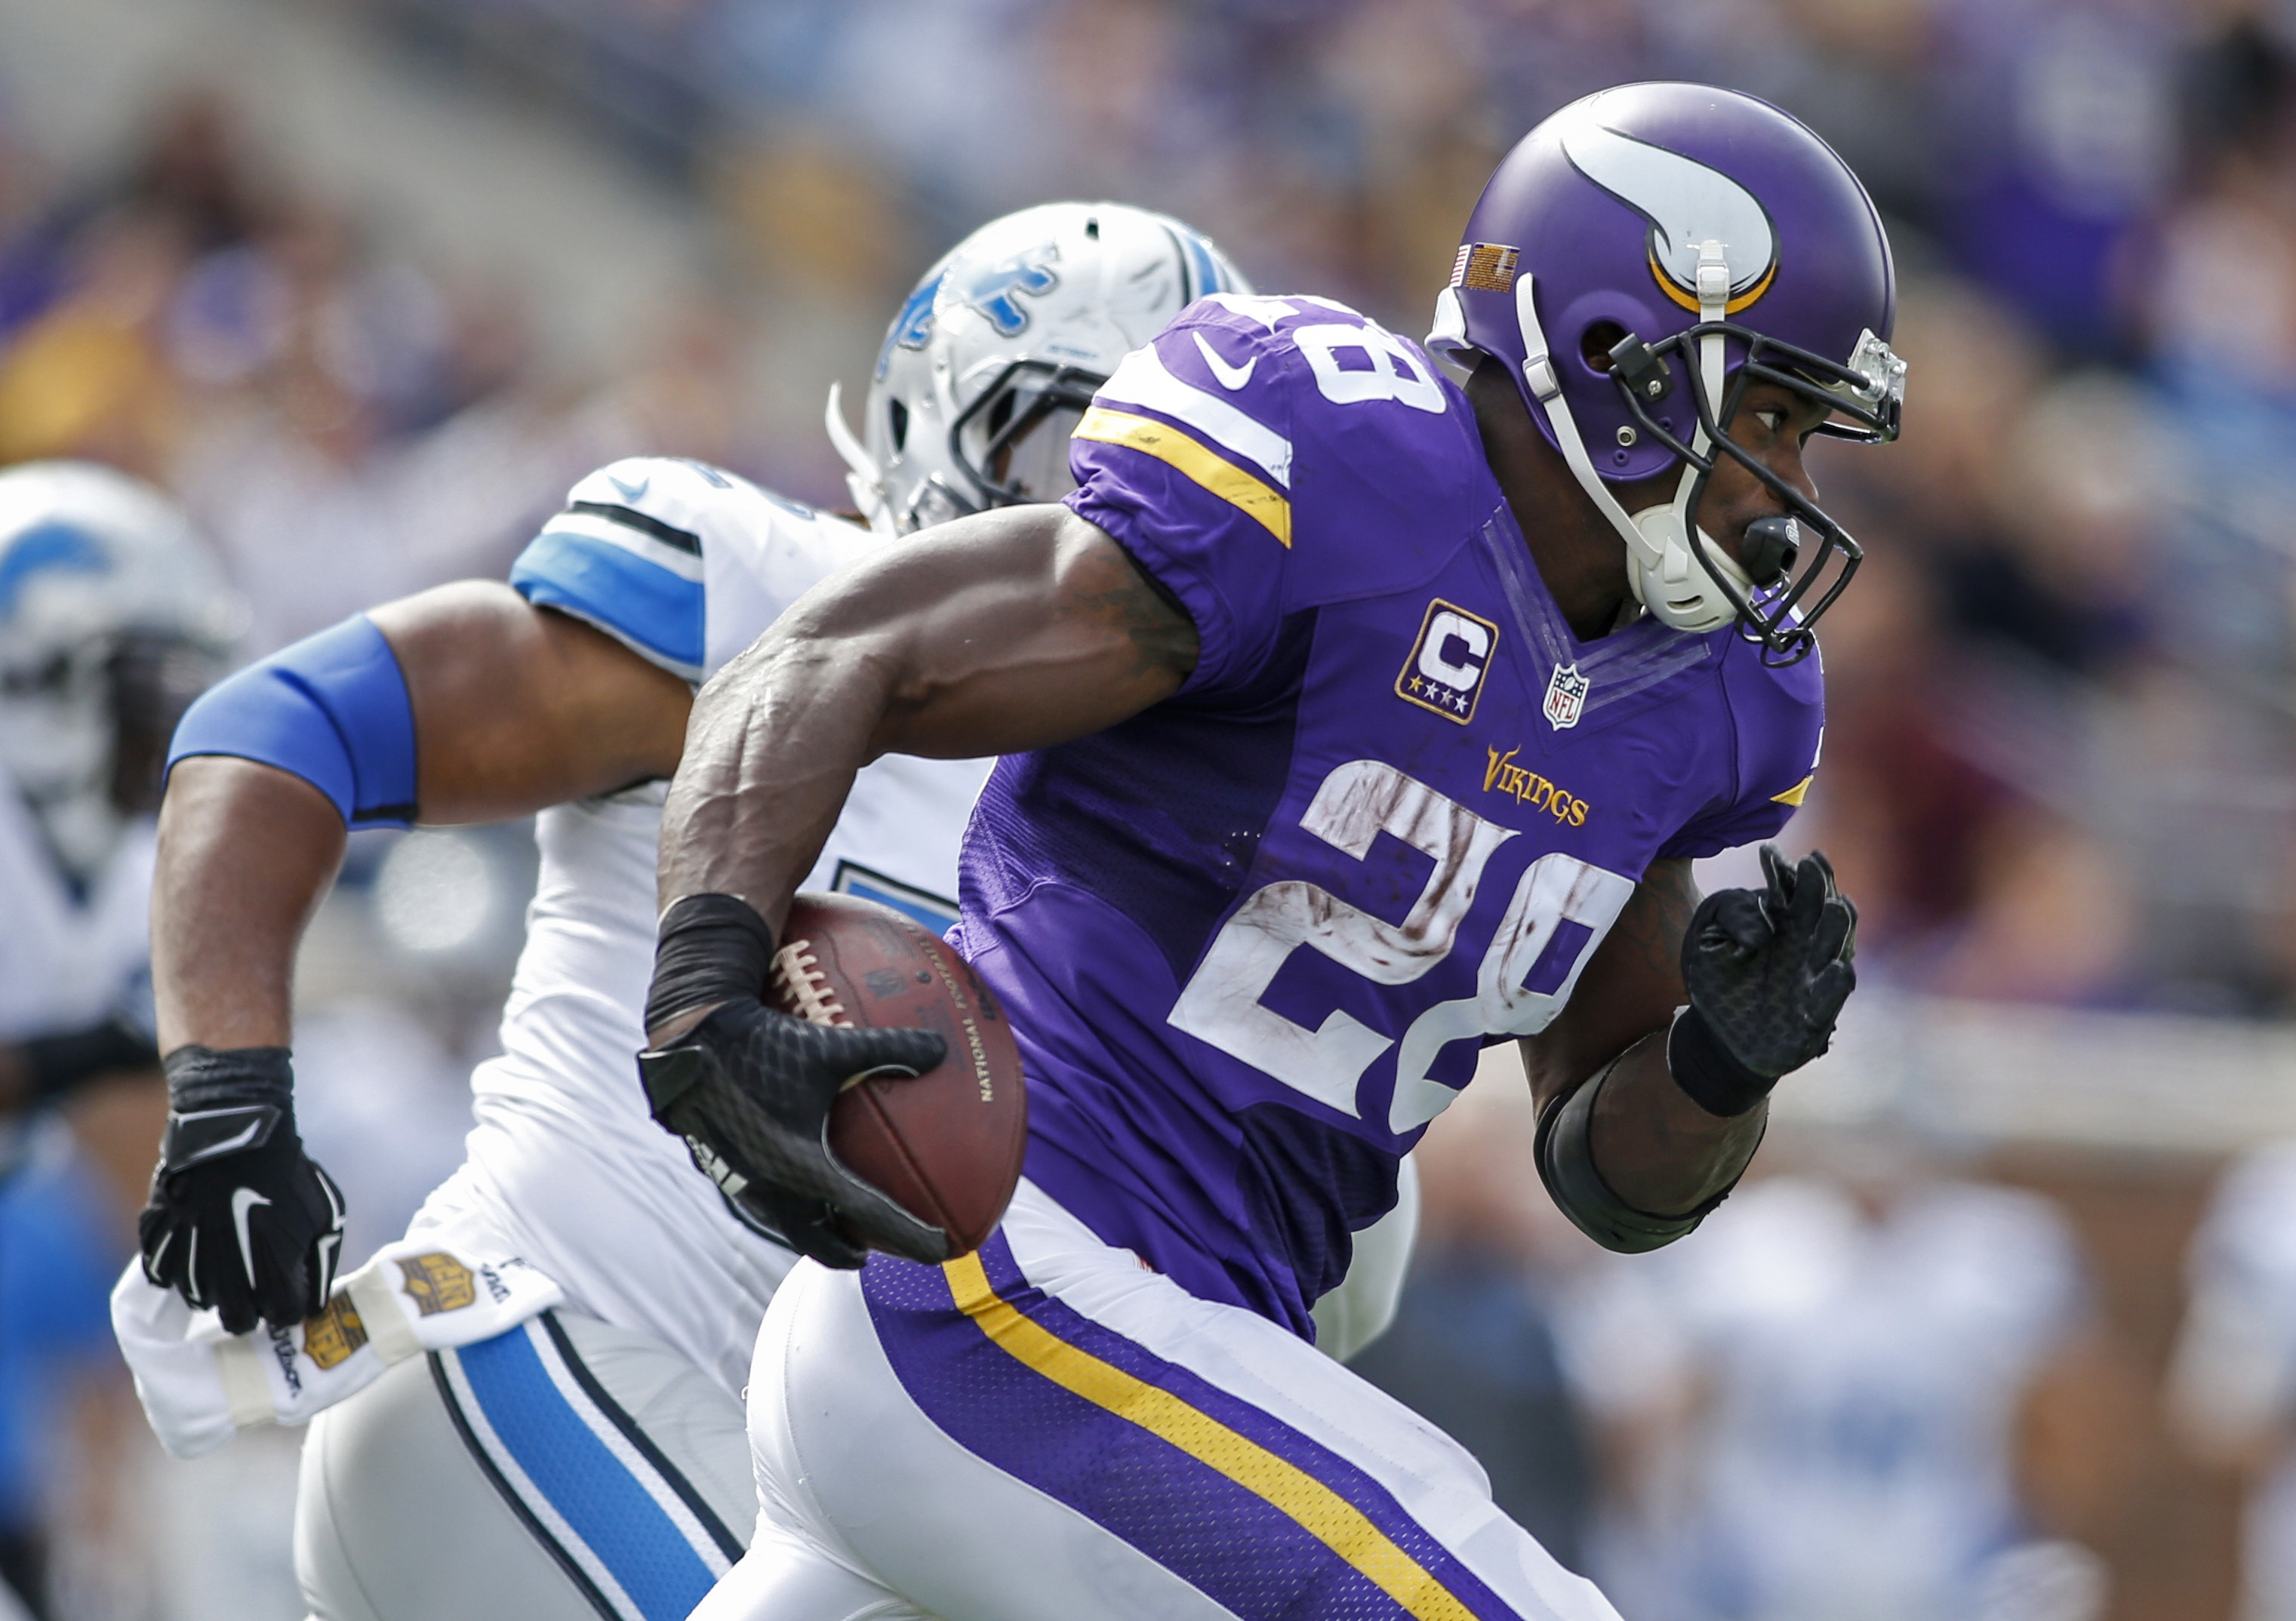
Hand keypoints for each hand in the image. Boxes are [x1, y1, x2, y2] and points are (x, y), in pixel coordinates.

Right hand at [138, 1047, 345, 1334]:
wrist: (238, 1138)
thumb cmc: (290, 1177)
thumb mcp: (326, 1216)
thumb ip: (322, 1263)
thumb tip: (315, 1300)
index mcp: (274, 1277)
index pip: (284, 1318)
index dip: (291, 1306)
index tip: (291, 1291)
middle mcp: (230, 1281)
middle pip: (238, 1322)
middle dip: (251, 1311)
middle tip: (258, 1289)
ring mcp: (191, 1264)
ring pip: (201, 1299)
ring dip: (216, 1286)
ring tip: (229, 1257)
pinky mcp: (162, 1245)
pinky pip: (165, 1275)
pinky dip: (180, 1266)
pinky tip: (197, 1245)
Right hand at [639, 997, 948, 1267]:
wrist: (689, 1042)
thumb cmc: (763, 1044)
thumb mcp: (830, 1046)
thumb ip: (890, 1048)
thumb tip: (941, 1048)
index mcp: (806, 1169)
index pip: (870, 1217)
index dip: (910, 1237)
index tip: (942, 1250)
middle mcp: (775, 1189)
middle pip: (823, 1243)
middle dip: (855, 1253)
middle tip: (883, 1252)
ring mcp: (746, 1184)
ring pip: (791, 1227)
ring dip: (821, 1233)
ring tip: (843, 1227)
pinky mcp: (726, 1169)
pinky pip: (767, 1203)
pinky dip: (794, 1208)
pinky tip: (799, 1185)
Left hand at [1680, 845, 1856, 1080]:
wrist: (1719, 1037)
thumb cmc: (1720, 980)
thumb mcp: (1711, 941)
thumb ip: (1733, 919)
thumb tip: (1762, 929)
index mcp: (1783, 924)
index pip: (1794, 891)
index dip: (1790, 872)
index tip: (1775, 853)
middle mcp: (1805, 948)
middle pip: (1821, 912)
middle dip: (1820, 889)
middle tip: (1813, 864)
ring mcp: (1813, 980)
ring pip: (1834, 949)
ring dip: (1837, 928)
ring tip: (1838, 905)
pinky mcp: (1815, 1017)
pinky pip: (1830, 999)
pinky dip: (1836, 985)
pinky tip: (1839, 968)